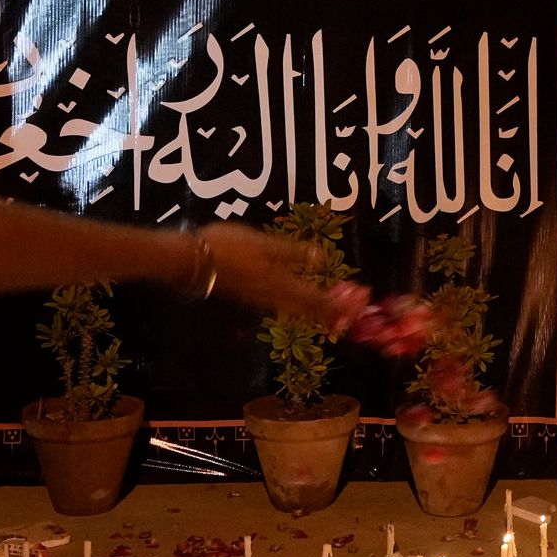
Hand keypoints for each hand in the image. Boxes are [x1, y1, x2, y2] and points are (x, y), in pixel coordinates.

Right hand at [181, 225, 353, 326]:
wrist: (192, 261)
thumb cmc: (228, 248)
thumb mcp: (264, 244)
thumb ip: (292, 253)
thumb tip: (320, 258)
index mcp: (282, 285)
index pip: (320, 301)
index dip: (344, 303)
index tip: (364, 299)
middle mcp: (275, 297)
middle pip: (312, 311)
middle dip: (337, 310)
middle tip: (358, 306)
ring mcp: (263, 298)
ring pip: (300, 310)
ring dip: (322, 308)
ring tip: (339, 306)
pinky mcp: (252, 295)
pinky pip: (286, 304)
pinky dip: (304, 303)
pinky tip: (304, 297)